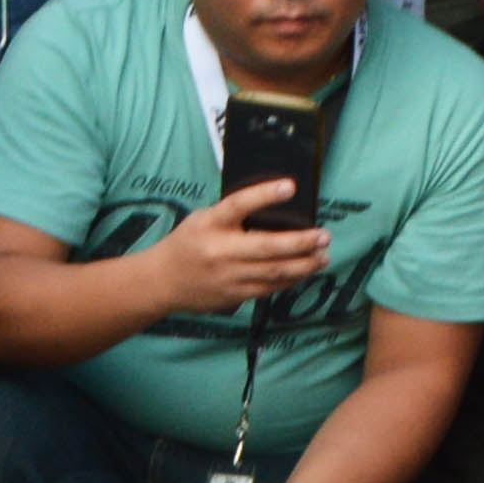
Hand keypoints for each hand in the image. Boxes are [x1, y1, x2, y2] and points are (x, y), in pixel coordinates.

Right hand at [144, 177, 330, 311]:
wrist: (160, 282)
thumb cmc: (187, 244)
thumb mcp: (203, 220)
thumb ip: (232, 216)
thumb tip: (278, 212)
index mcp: (210, 225)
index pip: (238, 205)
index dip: (264, 195)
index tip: (290, 186)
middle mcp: (219, 251)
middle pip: (267, 246)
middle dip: (301, 242)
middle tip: (323, 236)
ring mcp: (227, 276)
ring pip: (275, 272)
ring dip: (304, 264)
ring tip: (323, 256)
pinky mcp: (233, 295)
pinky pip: (269, 288)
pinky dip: (290, 280)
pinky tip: (303, 271)